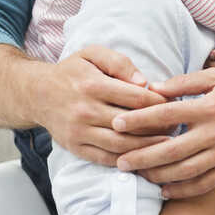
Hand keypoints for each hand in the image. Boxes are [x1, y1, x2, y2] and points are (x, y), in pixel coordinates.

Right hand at [34, 46, 168, 166]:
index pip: (136, 99)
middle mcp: (85, 111)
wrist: (37, 94)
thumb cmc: (72, 72)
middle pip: (132, 125)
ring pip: (121, 145)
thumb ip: (119, 62)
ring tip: (167, 145)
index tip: (173, 104)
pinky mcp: (75, 147)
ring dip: (148, 148)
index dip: (160, 103)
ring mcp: (79, 132)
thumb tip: (143, 82)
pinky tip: (144, 157)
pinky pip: (106, 159)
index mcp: (92, 85)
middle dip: (159, 127)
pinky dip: (128, 160)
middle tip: (177, 127)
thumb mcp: (92, 54)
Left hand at [113, 68, 214, 196]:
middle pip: (170, 149)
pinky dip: (182, 190)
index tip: (117, 123)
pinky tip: (165, 190)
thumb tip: (154, 88)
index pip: (166, 114)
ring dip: (158, 175)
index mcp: (208, 108)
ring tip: (138, 174)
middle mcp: (214, 133)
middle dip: (141, 157)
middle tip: (119, 162)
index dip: (139, 119)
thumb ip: (185, 82)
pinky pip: (203, 184)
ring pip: (184, 171)